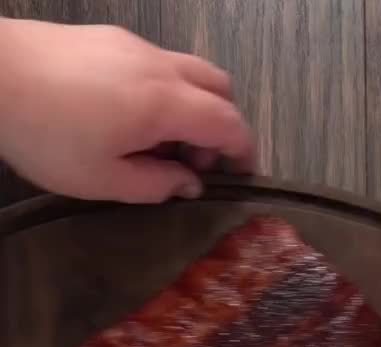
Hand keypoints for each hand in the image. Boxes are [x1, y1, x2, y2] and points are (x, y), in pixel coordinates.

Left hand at [0, 19, 252, 201]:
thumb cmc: (48, 136)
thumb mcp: (104, 180)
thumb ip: (155, 185)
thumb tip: (188, 183)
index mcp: (166, 104)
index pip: (228, 123)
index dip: (243, 151)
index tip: (243, 175)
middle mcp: (159, 67)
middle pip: (218, 86)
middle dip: (221, 125)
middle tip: (196, 163)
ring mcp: (133, 46)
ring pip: (188, 71)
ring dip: (192, 107)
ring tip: (160, 144)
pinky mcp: (108, 38)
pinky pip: (157, 64)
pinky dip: (165, 92)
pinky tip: (130, 119)